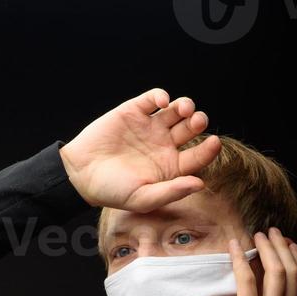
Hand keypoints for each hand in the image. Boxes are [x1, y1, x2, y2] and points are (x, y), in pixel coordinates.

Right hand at [58, 87, 221, 211]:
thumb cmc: (113, 191)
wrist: (82, 173)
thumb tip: (200, 184)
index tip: (214, 142)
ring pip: (176, 111)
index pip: (197, 156)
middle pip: (190, 129)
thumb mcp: (143, 198)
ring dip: (185, 106)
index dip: (208, 149)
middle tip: (198, 121)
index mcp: (170, 167)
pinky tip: (162, 102)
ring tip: (184, 109)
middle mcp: (164, 145)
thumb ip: (171, 192)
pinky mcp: (134, 111)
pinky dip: (160, 96)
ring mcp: (150, 127)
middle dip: (198, 122)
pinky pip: (153, 99)